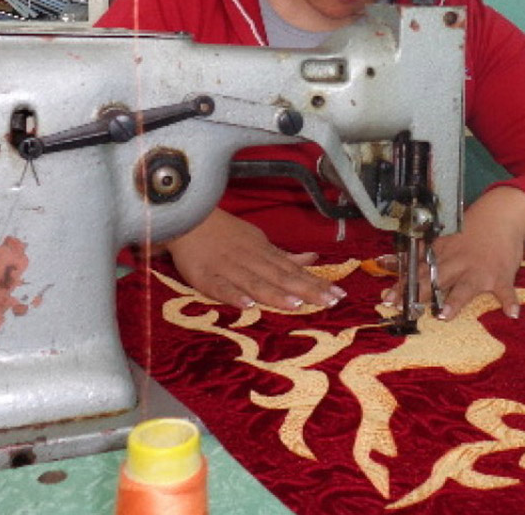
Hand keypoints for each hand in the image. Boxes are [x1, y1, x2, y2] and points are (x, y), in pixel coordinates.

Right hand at [164, 209, 346, 309]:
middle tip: (330, 303)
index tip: (338, 295)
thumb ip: (283, 256)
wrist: (186, 218)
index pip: (294, 270)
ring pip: (254, 282)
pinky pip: (219, 287)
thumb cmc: (225, 234)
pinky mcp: (204, 276)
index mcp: (264, 252)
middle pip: (281, 277)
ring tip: (296, 305)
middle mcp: (250, 260)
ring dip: (275, 293)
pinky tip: (247, 305)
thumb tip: (312, 259)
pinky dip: (233, 295)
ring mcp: (227, 268)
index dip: (316, 282)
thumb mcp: (258, 240)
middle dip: (307, 289)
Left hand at [385, 187, 524, 320]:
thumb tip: (385, 261)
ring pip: (465, 287)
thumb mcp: (443, 239)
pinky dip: (510, 301)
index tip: (387, 298)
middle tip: (407, 308)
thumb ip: (420, 253)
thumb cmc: (470, 232)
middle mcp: (458, 263)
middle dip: (420, 294)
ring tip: (445, 316)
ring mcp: (480, 271)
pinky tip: (512, 313)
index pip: (418, 271)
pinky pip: (506, 291)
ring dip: (454, 301)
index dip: (402, 285)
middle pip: (435, 280)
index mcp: (443, 255)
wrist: (502, 216)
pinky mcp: (501, 276)